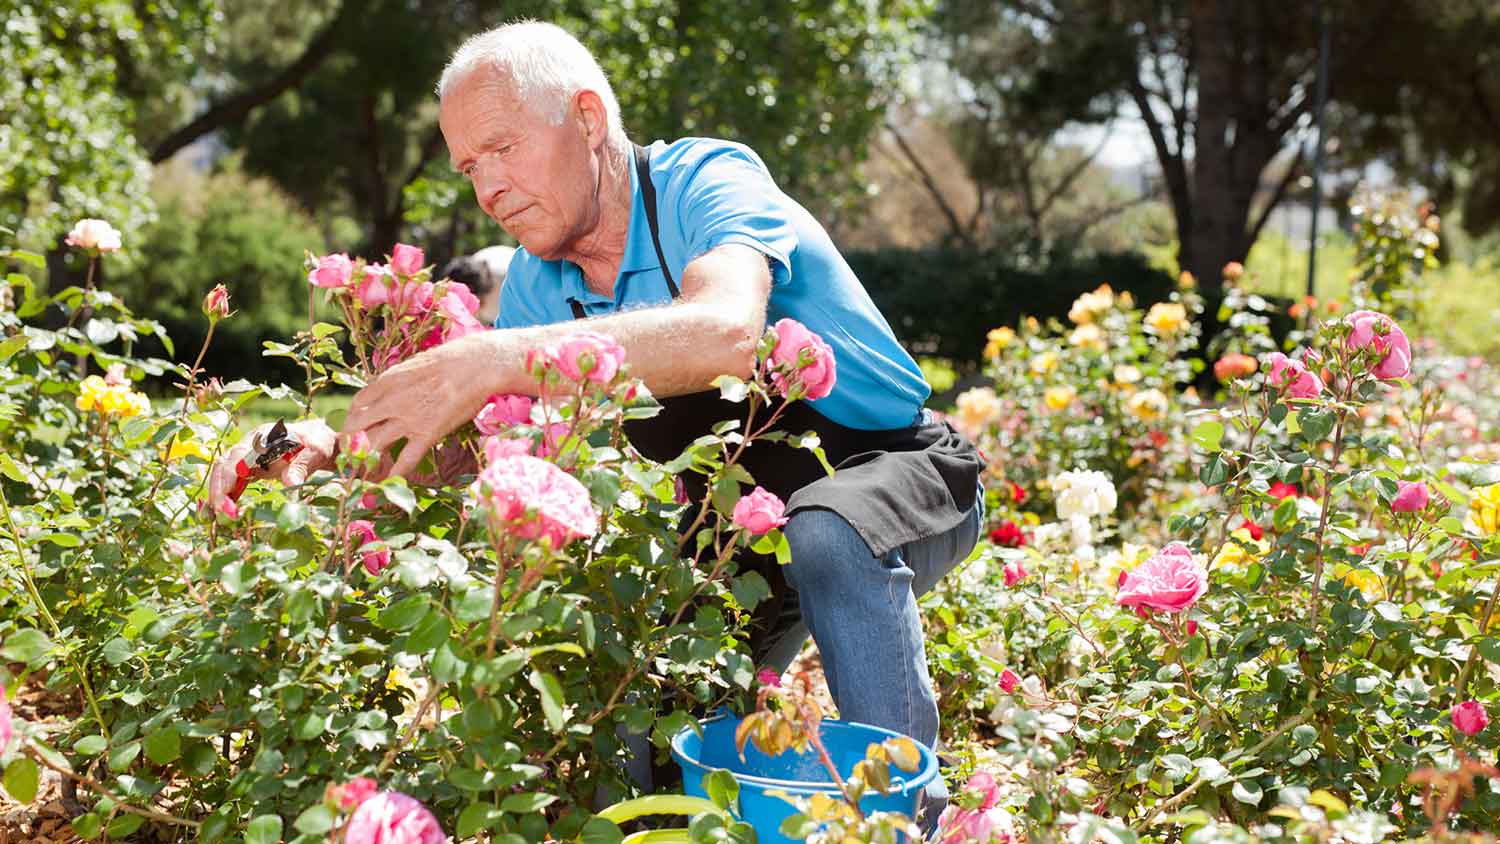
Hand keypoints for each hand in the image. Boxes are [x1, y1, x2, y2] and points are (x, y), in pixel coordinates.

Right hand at [206, 418, 339, 509]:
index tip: (227, 499)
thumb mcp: (314, 453)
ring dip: (220, 494)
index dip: (230, 478)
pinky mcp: (250, 468)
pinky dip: (227, 495)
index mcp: (263, 436)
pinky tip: (226, 510)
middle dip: (219, 489)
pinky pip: (233, 480)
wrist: (318, 441)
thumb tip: (292, 484)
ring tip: (220, 517)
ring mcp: (248, 456)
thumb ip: (301, 466)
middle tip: (222, 514)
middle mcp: (250, 444)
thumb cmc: (316, 444)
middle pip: (224, 465)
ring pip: (224, 473)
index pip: (237, 457)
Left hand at [343, 335, 500, 478]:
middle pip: (356, 426)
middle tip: (352, 451)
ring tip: (362, 470)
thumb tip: (392, 393)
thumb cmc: (451, 359)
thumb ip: (400, 381)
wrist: (477, 365)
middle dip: (350, 440)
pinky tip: (388, 483)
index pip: (357, 403)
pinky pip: (405, 459)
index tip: (356, 426)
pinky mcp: (428, 434)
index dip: (351, 417)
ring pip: (374, 444)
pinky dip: (395, 473)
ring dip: (365, 459)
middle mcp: (391, 401)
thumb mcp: (415, 364)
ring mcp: (408, 419)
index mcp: (387, 380)